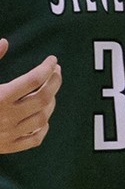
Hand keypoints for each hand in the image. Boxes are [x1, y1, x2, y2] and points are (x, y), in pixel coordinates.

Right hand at [0, 39, 61, 154]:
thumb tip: (5, 42)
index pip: (34, 79)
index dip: (47, 68)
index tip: (52, 60)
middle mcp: (7, 116)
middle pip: (44, 98)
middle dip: (55, 82)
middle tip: (57, 71)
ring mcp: (10, 133)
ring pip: (43, 118)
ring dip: (51, 102)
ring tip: (50, 91)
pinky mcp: (8, 146)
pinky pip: (36, 138)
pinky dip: (43, 127)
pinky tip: (42, 117)